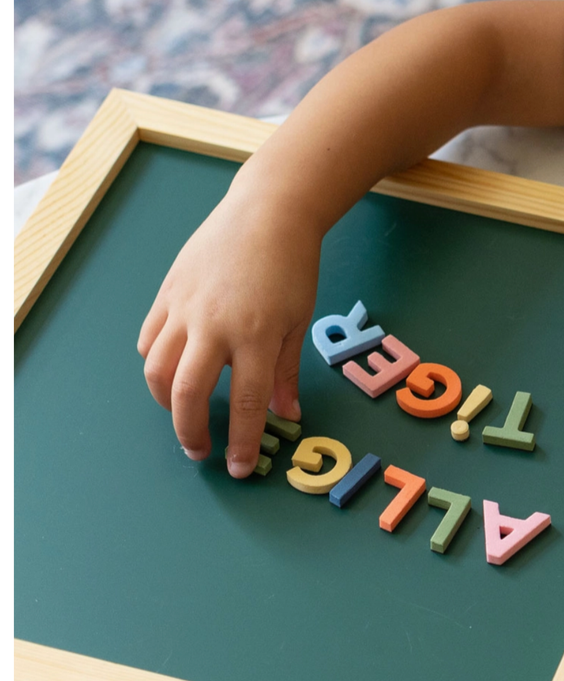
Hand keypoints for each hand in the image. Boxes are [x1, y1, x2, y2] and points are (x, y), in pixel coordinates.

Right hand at [137, 183, 321, 476]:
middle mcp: (213, 326)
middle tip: (201, 451)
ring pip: (157, 370)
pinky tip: (172, 371)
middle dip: (190, 432)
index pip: (244, 404)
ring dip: (166, 402)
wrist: (267, 213)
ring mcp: (184, 309)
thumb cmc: (291, 267)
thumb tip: (286, 415)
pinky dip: (155, 363)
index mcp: (255, 336)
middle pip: (186, 394)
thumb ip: (286, 372)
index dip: (239, 442)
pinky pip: (149, 340)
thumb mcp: (297, 322)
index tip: (237, 468)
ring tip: (183, 414)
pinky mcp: (167, 294)